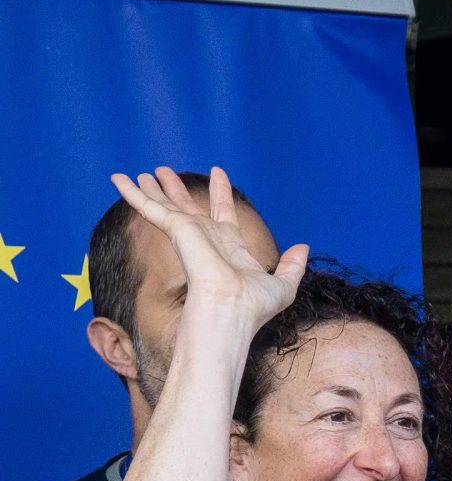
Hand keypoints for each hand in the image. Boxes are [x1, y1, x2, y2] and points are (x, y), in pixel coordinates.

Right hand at [107, 166, 305, 331]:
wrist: (232, 309)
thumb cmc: (254, 306)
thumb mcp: (283, 284)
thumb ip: (293, 265)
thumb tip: (303, 247)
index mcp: (230, 247)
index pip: (224, 213)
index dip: (221, 192)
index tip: (218, 173)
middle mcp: (207, 239)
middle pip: (189, 206)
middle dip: (178, 189)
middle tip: (164, 171)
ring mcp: (189, 234)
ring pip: (167, 205)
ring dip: (155, 189)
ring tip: (145, 173)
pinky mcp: (175, 230)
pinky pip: (149, 207)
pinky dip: (133, 194)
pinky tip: (119, 180)